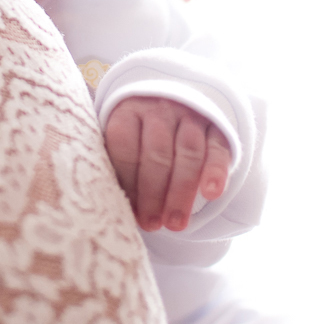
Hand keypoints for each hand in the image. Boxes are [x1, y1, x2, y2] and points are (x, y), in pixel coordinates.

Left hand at [104, 96, 230, 231]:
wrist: (175, 99)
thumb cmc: (140, 132)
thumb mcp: (123, 137)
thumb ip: (117, 162)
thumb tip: (107, 202)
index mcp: (129, 111)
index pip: (125, 145)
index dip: (127, 181)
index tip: (129, 211)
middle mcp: (159, 110)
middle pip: (157, 153)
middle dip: (153, 193)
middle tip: (152, 224)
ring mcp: (190, 115)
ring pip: (188, 153)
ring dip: (181, 192)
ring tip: (175, 223)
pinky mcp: (216, 125)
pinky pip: (217, 148)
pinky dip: (215, 171)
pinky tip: (210, 193)